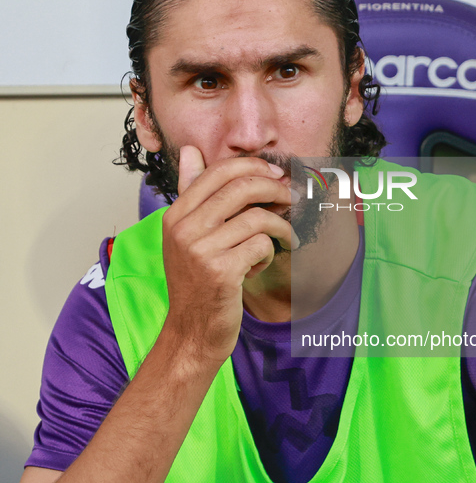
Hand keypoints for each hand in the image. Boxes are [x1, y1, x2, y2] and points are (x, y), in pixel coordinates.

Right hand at [160, 146, 297, 364]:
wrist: (191, 331)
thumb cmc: (196, 282)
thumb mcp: (186, 236)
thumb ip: (192, 194)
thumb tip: (191, 150)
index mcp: (175, 214)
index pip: (218, 172)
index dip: (253, 167)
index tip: (276, 175)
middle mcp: (184, 228)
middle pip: (242, 188)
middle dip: (276, 189)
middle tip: (293, 198)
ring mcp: (200, 250)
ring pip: (257, 218)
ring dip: (280, 227)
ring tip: (287, 237)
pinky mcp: (220, 272)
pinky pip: (261, 245)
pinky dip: (268, 254)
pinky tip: (259, 266)